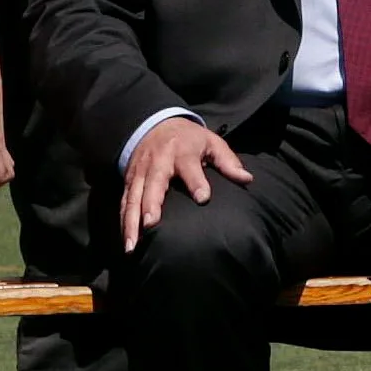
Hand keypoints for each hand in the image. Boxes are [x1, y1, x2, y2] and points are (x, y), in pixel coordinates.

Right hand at [119, 115, 253, 250]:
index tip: (203, 199)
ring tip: (132, 246)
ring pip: (133, 198)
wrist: (155, 124)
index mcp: (181, 152)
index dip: (197, 182)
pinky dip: (123, 222)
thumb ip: (228, 162)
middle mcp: (158, 163)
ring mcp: (140, 173)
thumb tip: (247, 179)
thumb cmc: (189, 139)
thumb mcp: (211, 143)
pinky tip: (127, 241)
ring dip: (131, 222)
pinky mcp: (129, 181)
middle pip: (153, 184)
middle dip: (150, 204)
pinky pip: (124, 202)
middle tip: (150, 225)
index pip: (190, 168)